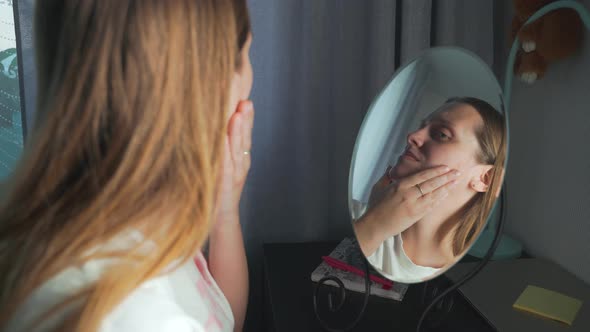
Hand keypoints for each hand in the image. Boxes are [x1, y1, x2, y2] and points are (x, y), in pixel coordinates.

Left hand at [214, 100, 253, 224]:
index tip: (246, 99)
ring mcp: (234, 175)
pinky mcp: (224, 185)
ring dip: (237, 133)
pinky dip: (224, 153)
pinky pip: (224, 167)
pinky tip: (222, 141)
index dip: (247, 118)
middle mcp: (241, 164)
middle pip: (244, 139)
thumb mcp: (224, 165)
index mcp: (241, 158)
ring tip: (237, 116)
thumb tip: (219, 125)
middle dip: (246, 120)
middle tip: (246, 101)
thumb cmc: (219, 189)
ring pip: (236, 150)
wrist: (220, 219)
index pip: (245, 134)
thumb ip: (225, 147)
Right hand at [362, 165, 460, 238]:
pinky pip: (431, 205)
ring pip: (434, 194)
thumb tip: (390, 167)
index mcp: (400, 185)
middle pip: (431, 183)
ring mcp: (414, 205)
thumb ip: (386, 176)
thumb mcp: (378, 187)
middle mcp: (409, 194)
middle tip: (457, 172)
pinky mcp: (416, 215)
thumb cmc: (375, 207)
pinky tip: (446, 194)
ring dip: (446, 187)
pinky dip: (440, 199)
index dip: (435, 171)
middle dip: (446, 177)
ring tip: (456, 182)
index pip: (422, 175)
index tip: (446, 167)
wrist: (375, 225)